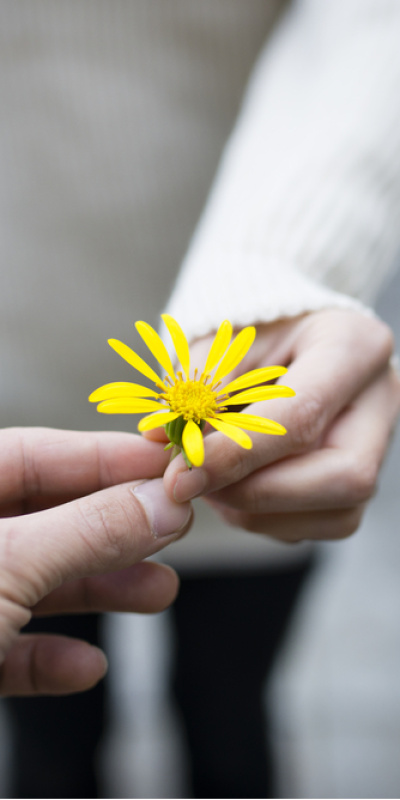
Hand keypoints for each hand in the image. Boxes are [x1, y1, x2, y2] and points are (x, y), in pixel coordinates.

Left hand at [0, 428, 191, 695]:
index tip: (166, 465)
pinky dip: (49, 655)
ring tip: (158, 592)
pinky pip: (8, 646)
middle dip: (113, 528)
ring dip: (96, 590)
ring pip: (32, 582)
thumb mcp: (8, 567)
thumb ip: (87, 532)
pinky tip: (85, 665)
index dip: (104, 457)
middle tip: (174, 527)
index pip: (34, 453)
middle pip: (43, 518)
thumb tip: (163, 503)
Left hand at [163, 310, 399, 541]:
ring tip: (209, 479)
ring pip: (335, 514)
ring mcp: (379, 445)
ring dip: (257, 510)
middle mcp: (380, 400)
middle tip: (193, 484)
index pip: (302, 415)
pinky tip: (233, 487)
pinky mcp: (359, 482)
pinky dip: (266, 516)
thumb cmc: (255, 333)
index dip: (237, 453)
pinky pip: (319, 524)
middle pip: (342, 477)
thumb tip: (162, 437)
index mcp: (353, 346)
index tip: (180, 472)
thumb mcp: (224, 340)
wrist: (287, 339)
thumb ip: (198, 385)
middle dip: (257, 493)